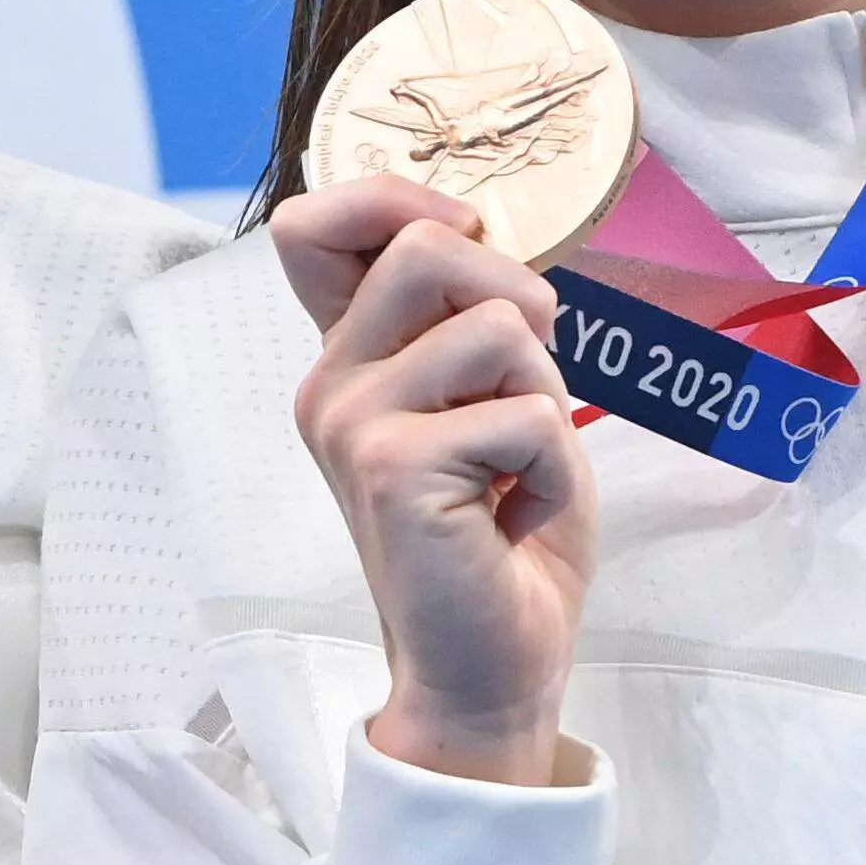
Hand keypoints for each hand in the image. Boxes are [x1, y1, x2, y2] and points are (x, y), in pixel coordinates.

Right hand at [273, 176, 595, 785]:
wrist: (487, 667)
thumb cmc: (500, 539)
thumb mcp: (488, 404)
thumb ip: (468, 323)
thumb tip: (479, 237)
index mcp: (347, 361)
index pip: (313, 224)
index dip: (394, 198)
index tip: (467, 242)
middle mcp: (331, 383)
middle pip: (429, 243)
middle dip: (517, 297)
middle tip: (527, 384)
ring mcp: (352, 422)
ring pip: (499, 326)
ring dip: (546, 397)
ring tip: (517, 468)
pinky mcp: (392, 467)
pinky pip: (527, 414)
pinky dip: (553, 467)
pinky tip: (513, 516)